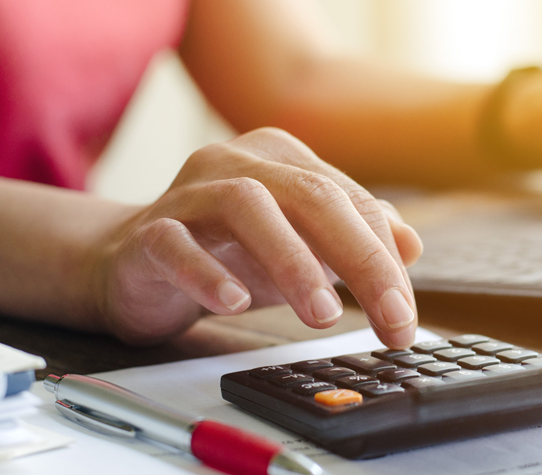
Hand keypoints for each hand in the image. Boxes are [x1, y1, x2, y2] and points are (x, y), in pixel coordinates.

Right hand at [88, 128, 422, 348]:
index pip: (349, 202)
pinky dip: (208, 272)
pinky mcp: (147, 233)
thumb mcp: (300, 247)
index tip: (404, 318)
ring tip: (323, 314)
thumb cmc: (224, 253)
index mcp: (282, 159)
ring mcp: (188, 193)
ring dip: (292, 260)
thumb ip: (353, 239)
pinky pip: (175, 244)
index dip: (384, 260)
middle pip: (310, 195)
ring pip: (246, 206)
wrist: (131, 267)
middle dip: (359, 258)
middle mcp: (236, 163)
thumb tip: (410, 245)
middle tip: (389, 317)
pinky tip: (235, 302)